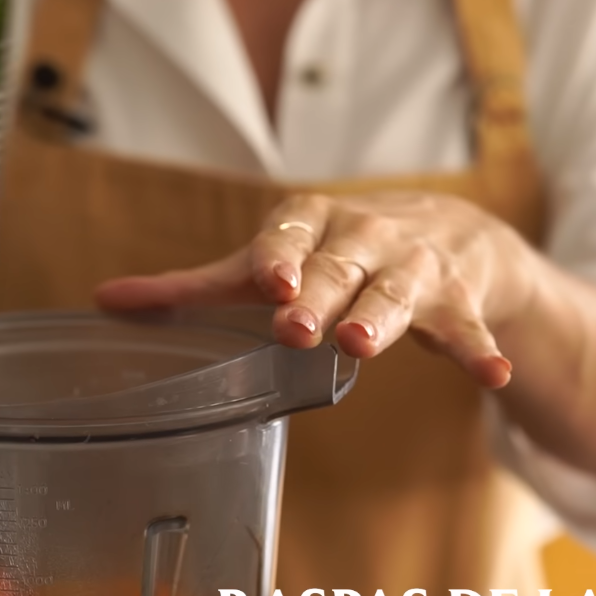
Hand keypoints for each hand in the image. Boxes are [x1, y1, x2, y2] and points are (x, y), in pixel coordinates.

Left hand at [93, 192, 540, 388]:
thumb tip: (104, 300)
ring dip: (383, 316)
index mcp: (310, 222)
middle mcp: (364, 234)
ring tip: (363, 344)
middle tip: (295, 327)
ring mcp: (414, 264)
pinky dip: (478, 348)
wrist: (446, 228)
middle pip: (340, 265)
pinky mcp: (457, 296)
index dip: (278, 257)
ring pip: (398, 290)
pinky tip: (491, 374)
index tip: (267, 282)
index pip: (289, 234)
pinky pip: (466, 326)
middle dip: (318, 293)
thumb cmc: (333, 250)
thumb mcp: (269, 259)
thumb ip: (194, 287)